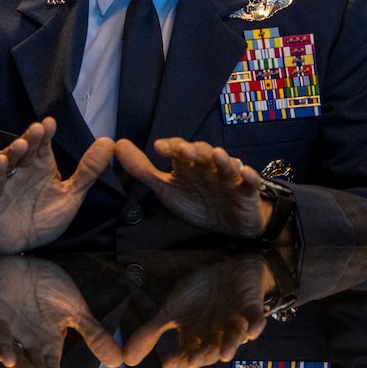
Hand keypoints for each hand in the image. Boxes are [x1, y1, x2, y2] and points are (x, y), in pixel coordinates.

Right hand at [0, 118, 114, 254]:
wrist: (19, 246)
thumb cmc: (43, 219)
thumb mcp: (70, 195)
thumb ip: (88, 172)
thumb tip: (109, 142)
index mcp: (41, 168)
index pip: (44, 147)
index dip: (46, 134)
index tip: (51, 123)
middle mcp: (23, 170)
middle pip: (26, 150)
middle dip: (31, 139)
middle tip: (38, 128)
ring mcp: (6, 182)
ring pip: (8, 162)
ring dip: (14, 152)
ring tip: (21, 144)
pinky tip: (1, 162)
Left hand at [0, 256, 120, 367]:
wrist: (23, 262)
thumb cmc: (48, 287)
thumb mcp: (76, 310)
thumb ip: (93, 334)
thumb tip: (118, 360)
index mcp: (48, 341)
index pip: (51, 366)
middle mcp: (28, 341)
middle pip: (34, 364)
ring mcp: (11, 330)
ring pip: (15, 353)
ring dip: (21, 366)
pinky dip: (3, 346)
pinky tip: (8, 359)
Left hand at [115, 138, 272, 238]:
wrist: (232, 223)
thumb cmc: (198, 201)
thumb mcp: (167, 188)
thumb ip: (142, 169)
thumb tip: (116, 145)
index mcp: (190, 166)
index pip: (181, 151)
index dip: (172, 148)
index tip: (159, 148)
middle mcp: (210, 168)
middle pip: (204, 155)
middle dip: (195, 152)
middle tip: (185, 151)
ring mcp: (229, 178)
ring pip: (226, 166)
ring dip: (222, 160)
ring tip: (217, 155)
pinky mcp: (247, 192)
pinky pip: (250, 183)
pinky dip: (249, 177)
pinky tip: (246, 173)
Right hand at [120, 253, 274, 367]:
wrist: (228, 269)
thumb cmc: (199, 293)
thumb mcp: (170, 310)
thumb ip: (150, 333)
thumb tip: (125, 358)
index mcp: (196, 337)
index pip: (186, 353)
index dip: (180, 359)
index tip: (168, 363)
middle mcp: (216, 334)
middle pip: (210, 348)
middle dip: (203, 354)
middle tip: (194, 361)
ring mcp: (235, 321)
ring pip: (233, 337)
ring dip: (230, 345)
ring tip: (224, 355)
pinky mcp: (251, 307)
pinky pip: (255, 318)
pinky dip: (256, 325)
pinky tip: (253, 331)